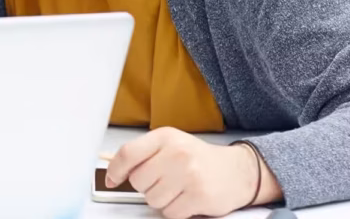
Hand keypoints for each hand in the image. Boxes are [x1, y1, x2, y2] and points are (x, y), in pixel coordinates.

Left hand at [104, 127, 269, 218]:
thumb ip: (142, 154)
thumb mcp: (170, 145)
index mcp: (165, 137)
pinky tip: (186, 198)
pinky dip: (175, 210)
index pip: (128, 154)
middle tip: (163, 181)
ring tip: (177, 189)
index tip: (112, 179)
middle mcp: (177, 153)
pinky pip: (170, 212)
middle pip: (138, 181)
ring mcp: (189, 175)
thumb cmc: (198, 159)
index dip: (115, 170)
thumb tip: (113, 171)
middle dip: (146, 186)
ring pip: (152, 199)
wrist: (237, 171)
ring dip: (161, 199)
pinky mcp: (199, 196)